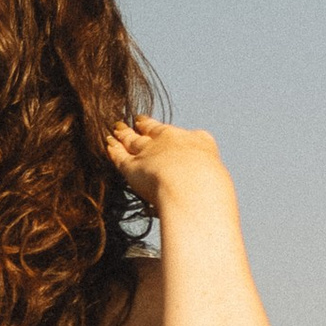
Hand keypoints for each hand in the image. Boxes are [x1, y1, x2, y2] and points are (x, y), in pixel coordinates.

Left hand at [107, 118, 233, 210]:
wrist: (193, 188)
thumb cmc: (211, 192)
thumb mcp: (217, 186)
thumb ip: (209, 189)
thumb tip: (212, 205)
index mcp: (200, 143)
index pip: (189, 135)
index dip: (177, 133)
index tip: (170, 130)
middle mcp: (174, 141)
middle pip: (156, 130)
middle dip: (147, 126)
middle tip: (138, 120)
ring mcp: (152, 151)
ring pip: (134, 139)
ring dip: (125, 134)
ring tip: (118, 128)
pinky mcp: (132, 165)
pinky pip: (120, 155)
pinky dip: (113, 150)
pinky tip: (108, 144)